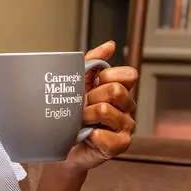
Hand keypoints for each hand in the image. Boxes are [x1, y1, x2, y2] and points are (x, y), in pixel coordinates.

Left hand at [63, 40, 137, 172]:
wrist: (61, 143)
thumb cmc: (72, 113)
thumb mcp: (79, 82)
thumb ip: (93, 62)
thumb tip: (110, 45)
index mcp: (121, 90)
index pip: (129, 75)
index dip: (107, 77)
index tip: (95, 84)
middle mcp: (127, 107)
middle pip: (115, 91)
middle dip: (92, 97)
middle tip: (82, 107)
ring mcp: (126, 126)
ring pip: (106, 111)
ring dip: (86, 116)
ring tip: (82, 122)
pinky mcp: (120, 145)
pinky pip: (106, 135)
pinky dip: (91, 135)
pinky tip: (88, 136)